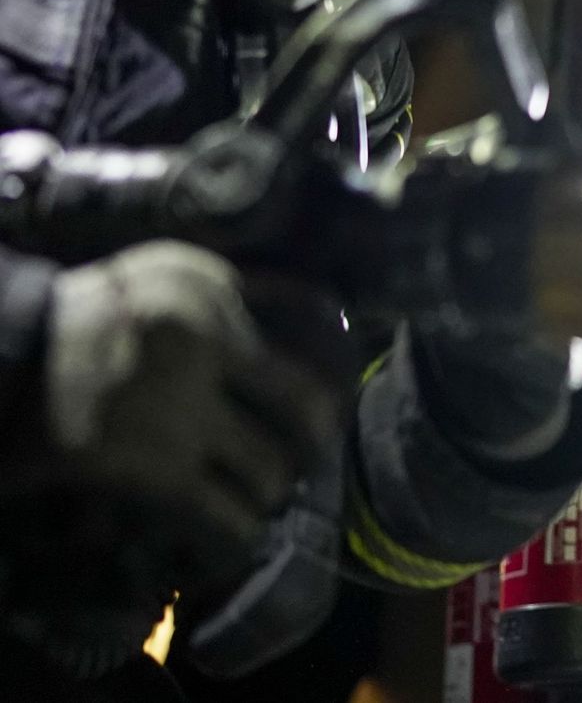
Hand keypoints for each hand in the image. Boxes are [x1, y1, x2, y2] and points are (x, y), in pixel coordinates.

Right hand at [4, 241, 351, 611]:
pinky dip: (238, 531)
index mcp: (212, 290)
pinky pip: (223, 515)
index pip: (306, 324)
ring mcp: (180, 409)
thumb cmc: (95, 312)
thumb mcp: (168, 273)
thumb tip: (314, 314)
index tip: (324, 395)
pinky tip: (240, 534)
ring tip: (266, 492)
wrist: (7, 357)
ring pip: (269, 468)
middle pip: (305, 405)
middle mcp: (206, 342)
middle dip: (315, 439)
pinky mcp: (153, 467)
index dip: (321, 367)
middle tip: (310, 452)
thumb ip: (236, 291)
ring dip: (271, 488)